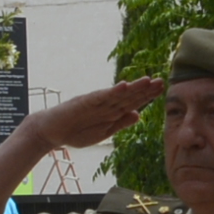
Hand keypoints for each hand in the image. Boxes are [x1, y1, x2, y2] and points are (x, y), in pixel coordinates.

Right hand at [16, 78, 162, 157]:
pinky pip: (101, 97)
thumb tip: (138, 115)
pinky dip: (112, 91)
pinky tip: (123, 86)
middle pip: (129, 96)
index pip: (132, 102)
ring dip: (133, 87)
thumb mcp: (103, 133)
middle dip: (145, 89)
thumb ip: (119, 123)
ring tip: (147, 80)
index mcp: (111, 112)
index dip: (147, 96)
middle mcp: (106, 104)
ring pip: (118, 94)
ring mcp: (96, 102)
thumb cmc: (76, 132)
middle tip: (161, 81)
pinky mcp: (85, 102)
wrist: (52, 132)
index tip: (161, 89)